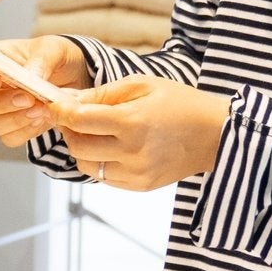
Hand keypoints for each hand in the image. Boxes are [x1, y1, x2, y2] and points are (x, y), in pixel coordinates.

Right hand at [0, 36, 88, 146]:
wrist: (74, 77)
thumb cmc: (55, 57)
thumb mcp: (52, 48)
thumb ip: (40, 60)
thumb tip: (30, 76)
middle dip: (1, 104)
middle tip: (28, 98)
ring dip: (16, 120)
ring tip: (41, 109)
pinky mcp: (14, 129)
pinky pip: (10, 138)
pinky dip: (27, 131)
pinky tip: (43, 118)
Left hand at [57, 75, 229, 188]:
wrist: (216, 134)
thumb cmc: (179, 102)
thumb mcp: (142, 85)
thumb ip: (102, 94)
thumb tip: (69, 101)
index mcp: (132, 122)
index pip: (78, 120)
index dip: (60, 111)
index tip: (55, 104)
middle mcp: (132, 151)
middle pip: (77, 145)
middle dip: (68, 129)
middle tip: (72, 117)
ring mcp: (136, 172)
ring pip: (86, 165)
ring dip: (81, 148)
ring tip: (92, 132)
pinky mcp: (140, 185)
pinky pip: (103, 177)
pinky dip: (99, 161)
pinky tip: (111, 146)